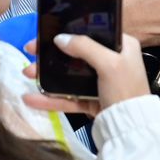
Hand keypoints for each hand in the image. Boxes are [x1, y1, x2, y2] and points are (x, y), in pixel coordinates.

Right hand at [22, 33, 150, 116]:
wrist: (131, 129)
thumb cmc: (126, 90)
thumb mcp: (109, 64)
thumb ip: (85, 47)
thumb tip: (61, 38)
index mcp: (121, 46)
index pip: (92, 32)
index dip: (69, 30)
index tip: (47, 32)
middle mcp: (111, 61)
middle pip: (75, 53)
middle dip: (51, 54)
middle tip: (31, 50)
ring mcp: (100, 82)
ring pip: (68, 75)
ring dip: (47, 74)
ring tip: (27, 73)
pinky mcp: (91, 100)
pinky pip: (68, 96)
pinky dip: (50, 98)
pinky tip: (32, 98)